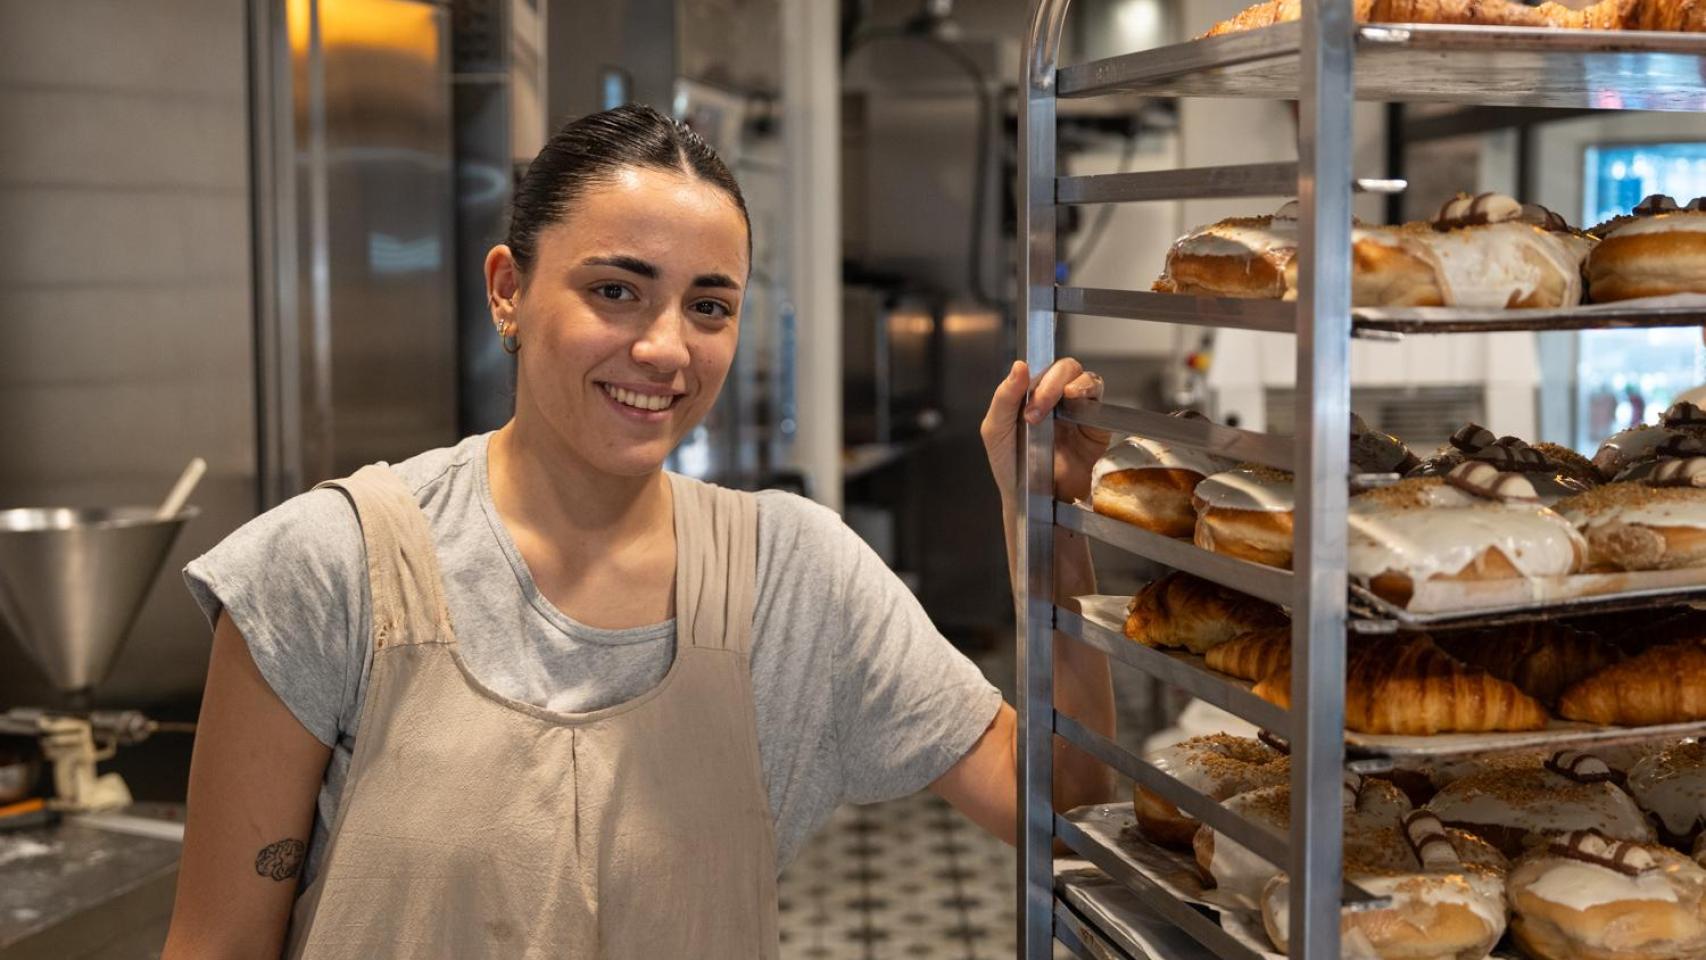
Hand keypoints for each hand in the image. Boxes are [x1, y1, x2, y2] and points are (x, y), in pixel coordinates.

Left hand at [980, 358, 1110, 510]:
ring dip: (1067, 384)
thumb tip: (1019, 365)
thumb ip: (1004, 397)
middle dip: (1048, 384)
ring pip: (1082, 376)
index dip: (1035, 371)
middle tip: (1034, 413)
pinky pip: (1098, 396)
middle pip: (1063, 368)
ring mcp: (1077, 410)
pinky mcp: (1096, 424)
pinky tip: (1074, 400)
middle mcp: (1055, 400)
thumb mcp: (996, 432)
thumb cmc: (1011, 469)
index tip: (1024, 386)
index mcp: (1029, 397)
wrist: (1034, 502)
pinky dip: (1088, 389)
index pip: (1038, 368)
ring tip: (1052, 408)